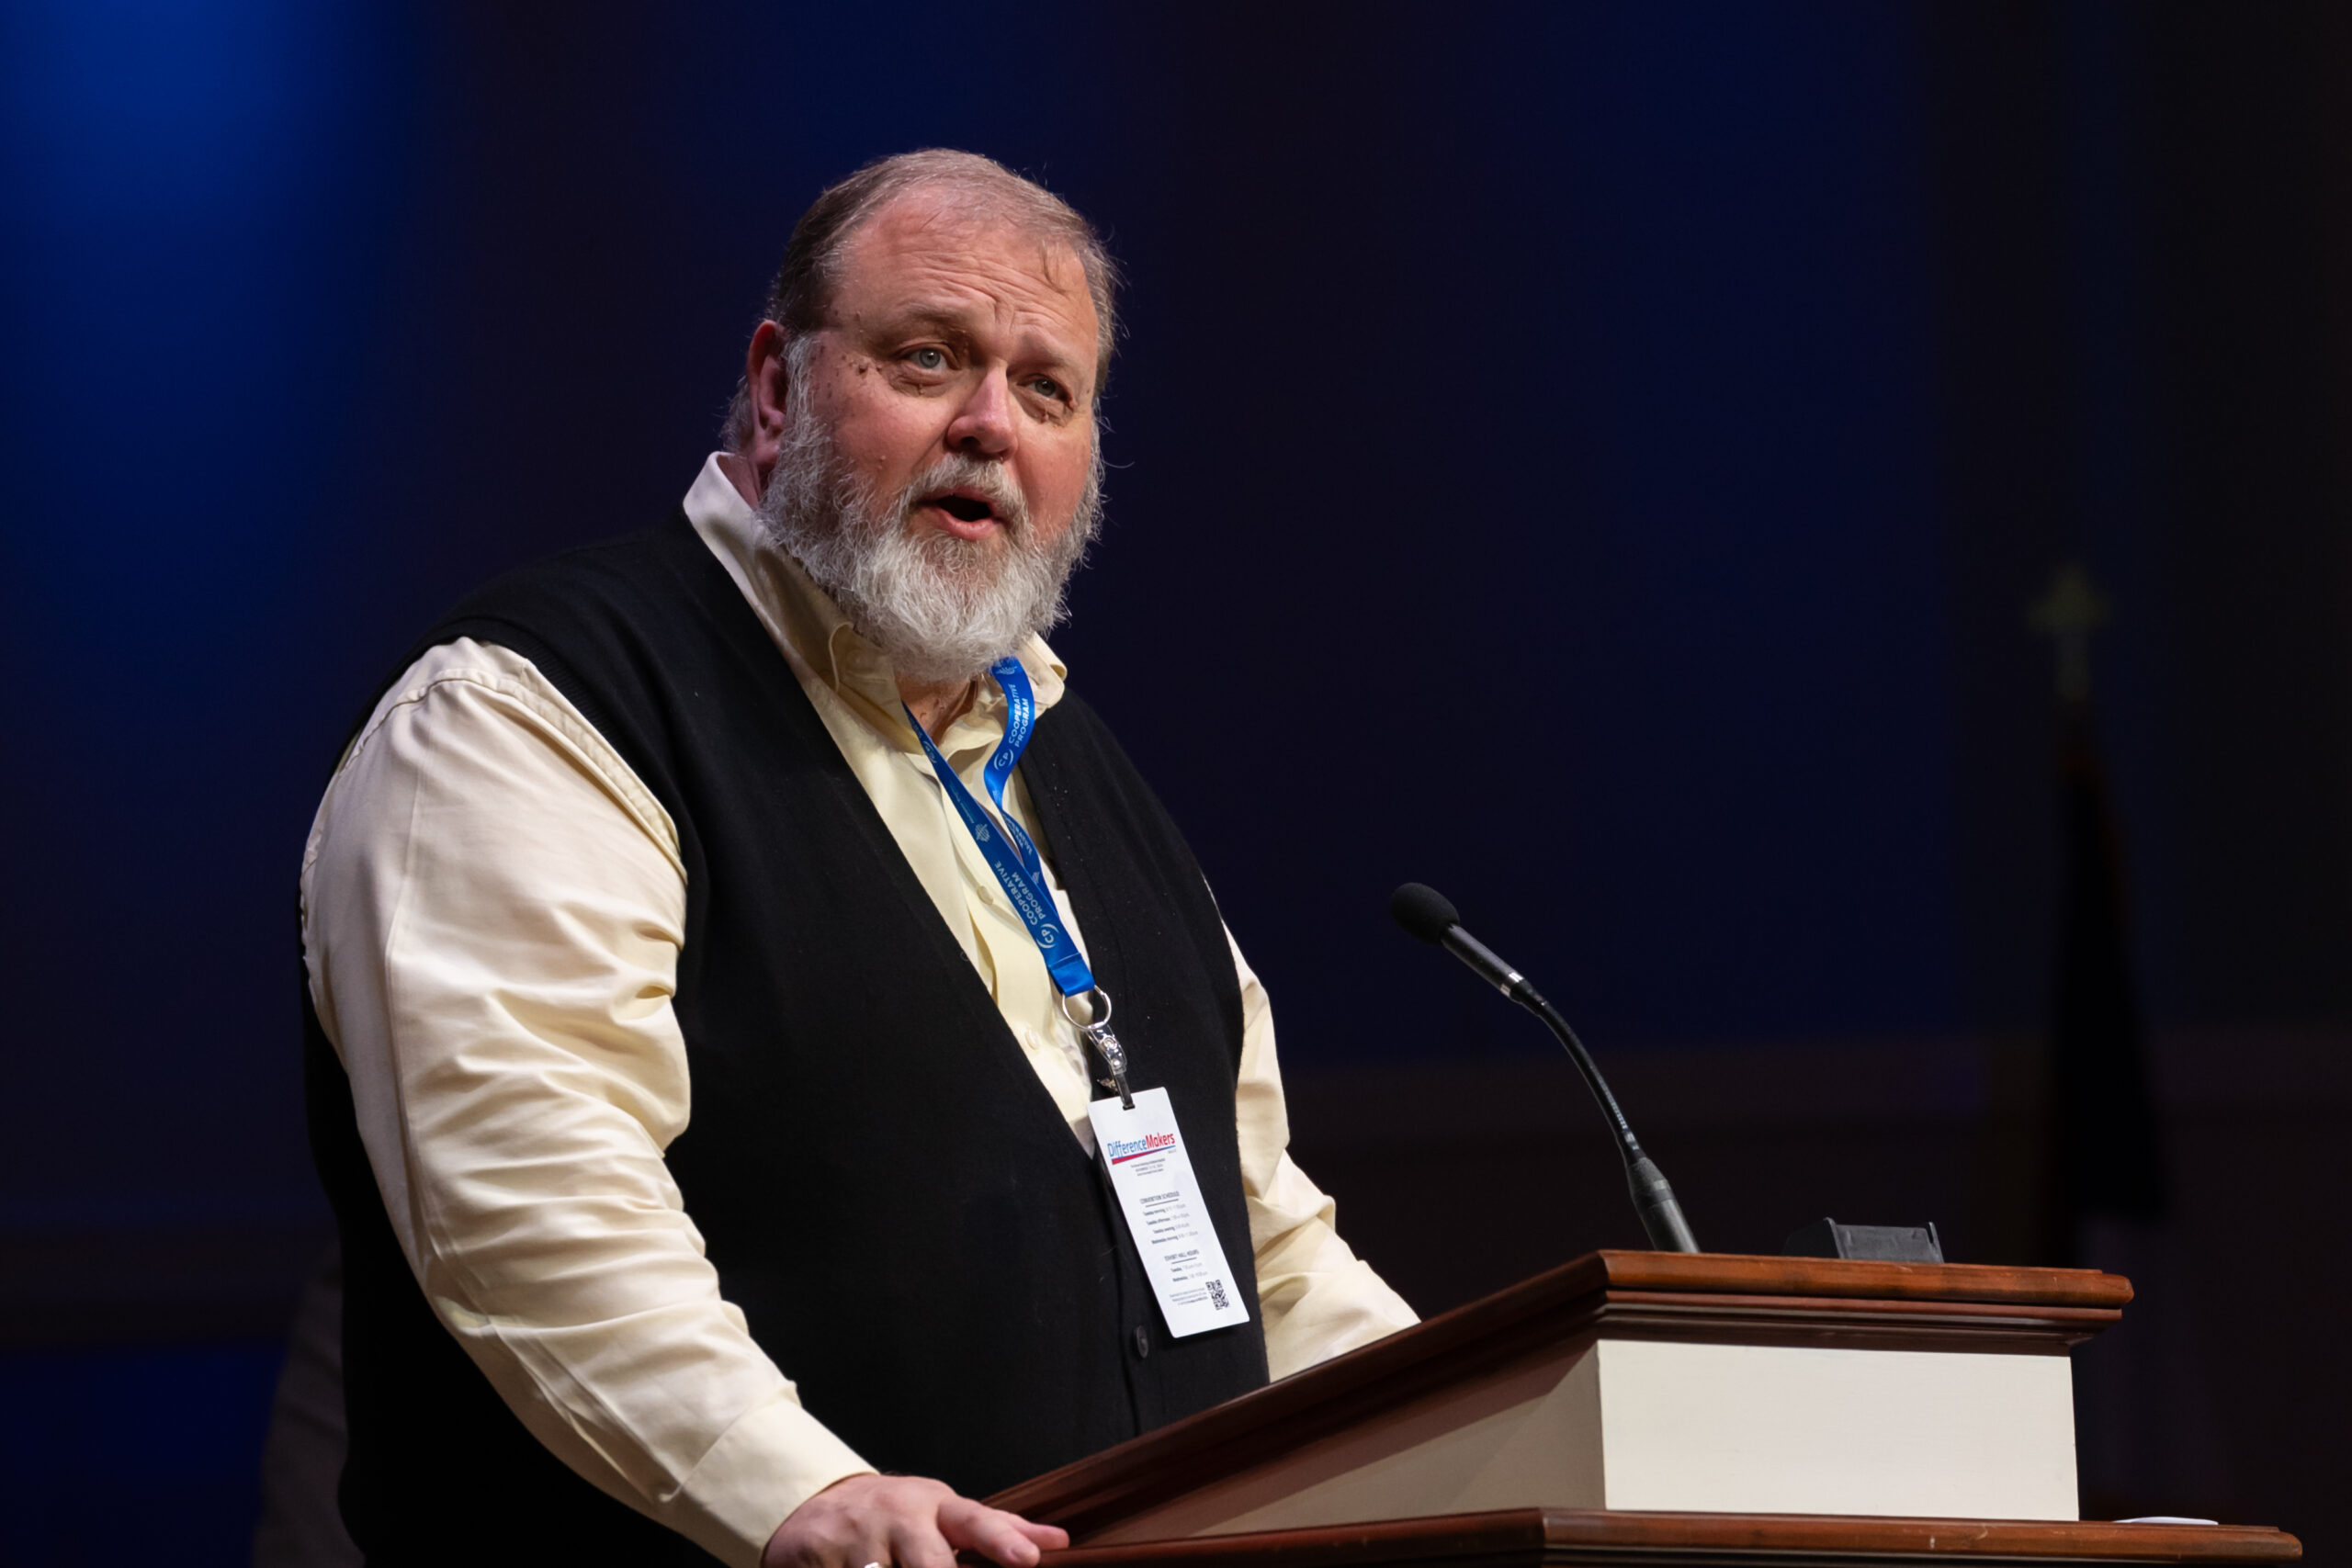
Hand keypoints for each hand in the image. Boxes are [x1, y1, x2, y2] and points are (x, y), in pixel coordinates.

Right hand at [761, 1473, 1069, 1567]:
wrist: (816, 1504)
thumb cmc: (896, 1515)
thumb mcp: (943, 1513)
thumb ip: (998, 1529)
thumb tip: (1058, 1541)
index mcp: (934, 1507)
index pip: (976, 1522)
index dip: (1001, 1541)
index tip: (1027, 1560)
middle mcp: (900, 1519)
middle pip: (931, 1563)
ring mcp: (858, 1540)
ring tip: (881, 1564)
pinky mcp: (819, 1559)